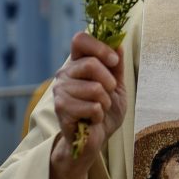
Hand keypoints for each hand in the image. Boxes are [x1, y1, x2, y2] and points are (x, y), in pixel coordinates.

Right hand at [48, 32, 125, 178]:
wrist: (96, 138)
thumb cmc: (105, 110)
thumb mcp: (117, 85)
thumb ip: (116, 66)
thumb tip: (119, 42)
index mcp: (78, 62)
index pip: (80, 39)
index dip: (99, 47)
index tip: (113, 61)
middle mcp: (65, 73)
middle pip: (90, 64)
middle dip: (108, 81)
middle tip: (107, 93)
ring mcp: (60, 90)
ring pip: (94, 88)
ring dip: (104, 102)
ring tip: (98, 108)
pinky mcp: (60, 108)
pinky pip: (92, 106)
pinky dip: (99, 115)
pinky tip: (92, 119)